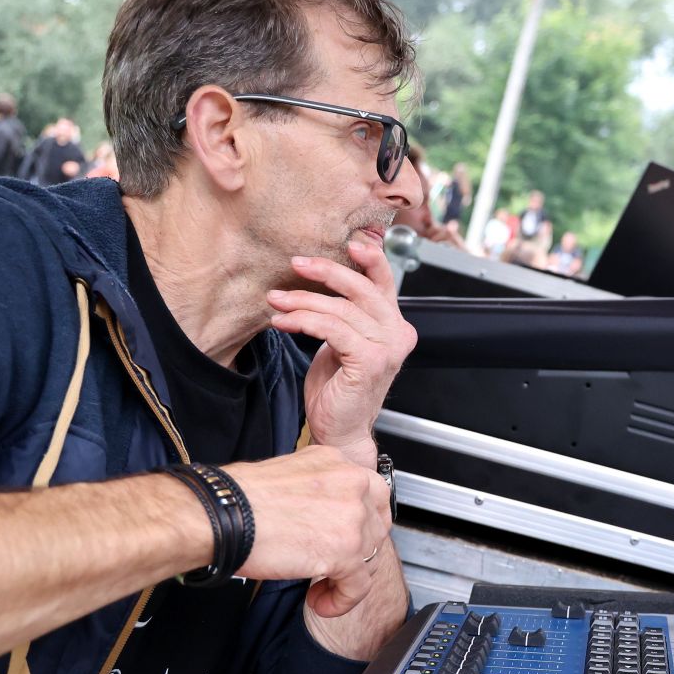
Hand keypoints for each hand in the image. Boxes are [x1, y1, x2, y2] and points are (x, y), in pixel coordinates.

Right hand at [225, 446, 393, 616]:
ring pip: (370, 558)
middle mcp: (352, 483)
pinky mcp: (346, 551)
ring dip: (345, 578)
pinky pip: (359, 586)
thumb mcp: (288, 476)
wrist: (221, 513)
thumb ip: (315, 491)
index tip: (342, 539)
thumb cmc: (238, 497)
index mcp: (337, 461)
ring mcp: (353, 516)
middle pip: (376, 527)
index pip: (370, 496)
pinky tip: (319, 602)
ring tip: (319, 587)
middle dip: (356, 552)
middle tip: (332, 566)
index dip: (358, 524)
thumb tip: (320, 515)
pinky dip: (341, 600)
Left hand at [267, 238, 416, 467]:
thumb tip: (320, 278)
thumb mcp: (342, 341)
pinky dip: (304, 322)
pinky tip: (284, 322)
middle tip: (296, 265)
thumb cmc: (338, 388)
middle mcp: (397, 334)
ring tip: (276, 302)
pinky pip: (332, 330)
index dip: (369, 258)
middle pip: (362, 289)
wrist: (340, 431)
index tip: (346, 242)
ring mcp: (387, 349)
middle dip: (326, 272)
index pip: (384, 282)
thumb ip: (344, 313)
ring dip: (302, 302)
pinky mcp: (370, 362)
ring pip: (341, 310)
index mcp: (394, 325)